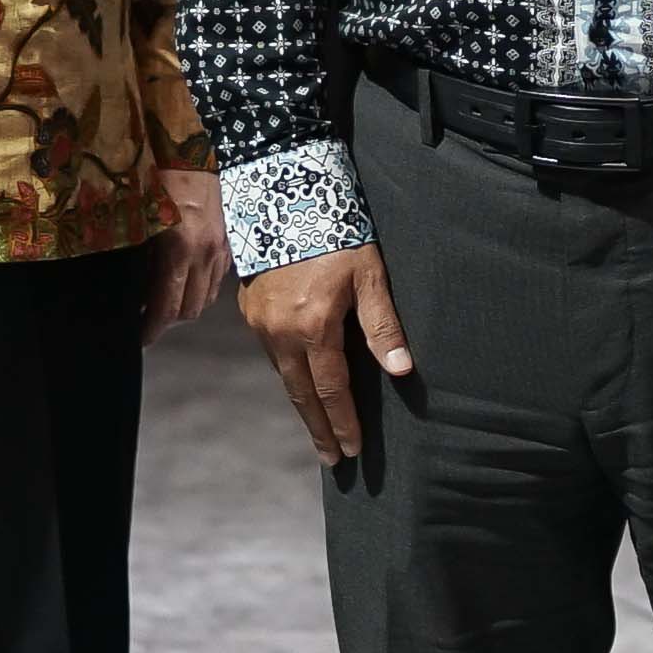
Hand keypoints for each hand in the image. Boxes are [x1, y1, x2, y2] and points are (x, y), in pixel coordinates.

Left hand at [141, 164, 232, 345]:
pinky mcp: (228, 240)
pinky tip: (183, 280)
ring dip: (185, 306)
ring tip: (163, 301)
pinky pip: (216, 278)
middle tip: (147, 319)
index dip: (152, 328)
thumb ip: (140, 257)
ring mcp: (220, 247)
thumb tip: (135, 291)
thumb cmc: (155, 177)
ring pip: (206, 297)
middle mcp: (205, 253)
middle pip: (191, 309)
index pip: (168, 307)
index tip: (139, 338)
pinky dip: (200, 287)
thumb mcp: (139, 218)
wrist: (188, 147)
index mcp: (179, 249)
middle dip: (168, 321)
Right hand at [241, 243, 411, 463]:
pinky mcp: (250, 309)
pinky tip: (300, 383)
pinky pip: (272, 353)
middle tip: (332, 460)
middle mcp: (281, 332)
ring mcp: (261, 322)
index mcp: (313, 327)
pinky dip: (288, 375)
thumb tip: (402, 370)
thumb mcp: (369, 274)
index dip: (343, 422)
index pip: (331, 390)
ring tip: (319, 428)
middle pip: (301, 395)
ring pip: (284, 376)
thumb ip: (383, 325)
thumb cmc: (336, 231)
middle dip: (318, 429)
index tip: (353, 450)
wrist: (282, 192)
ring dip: (302, 404)